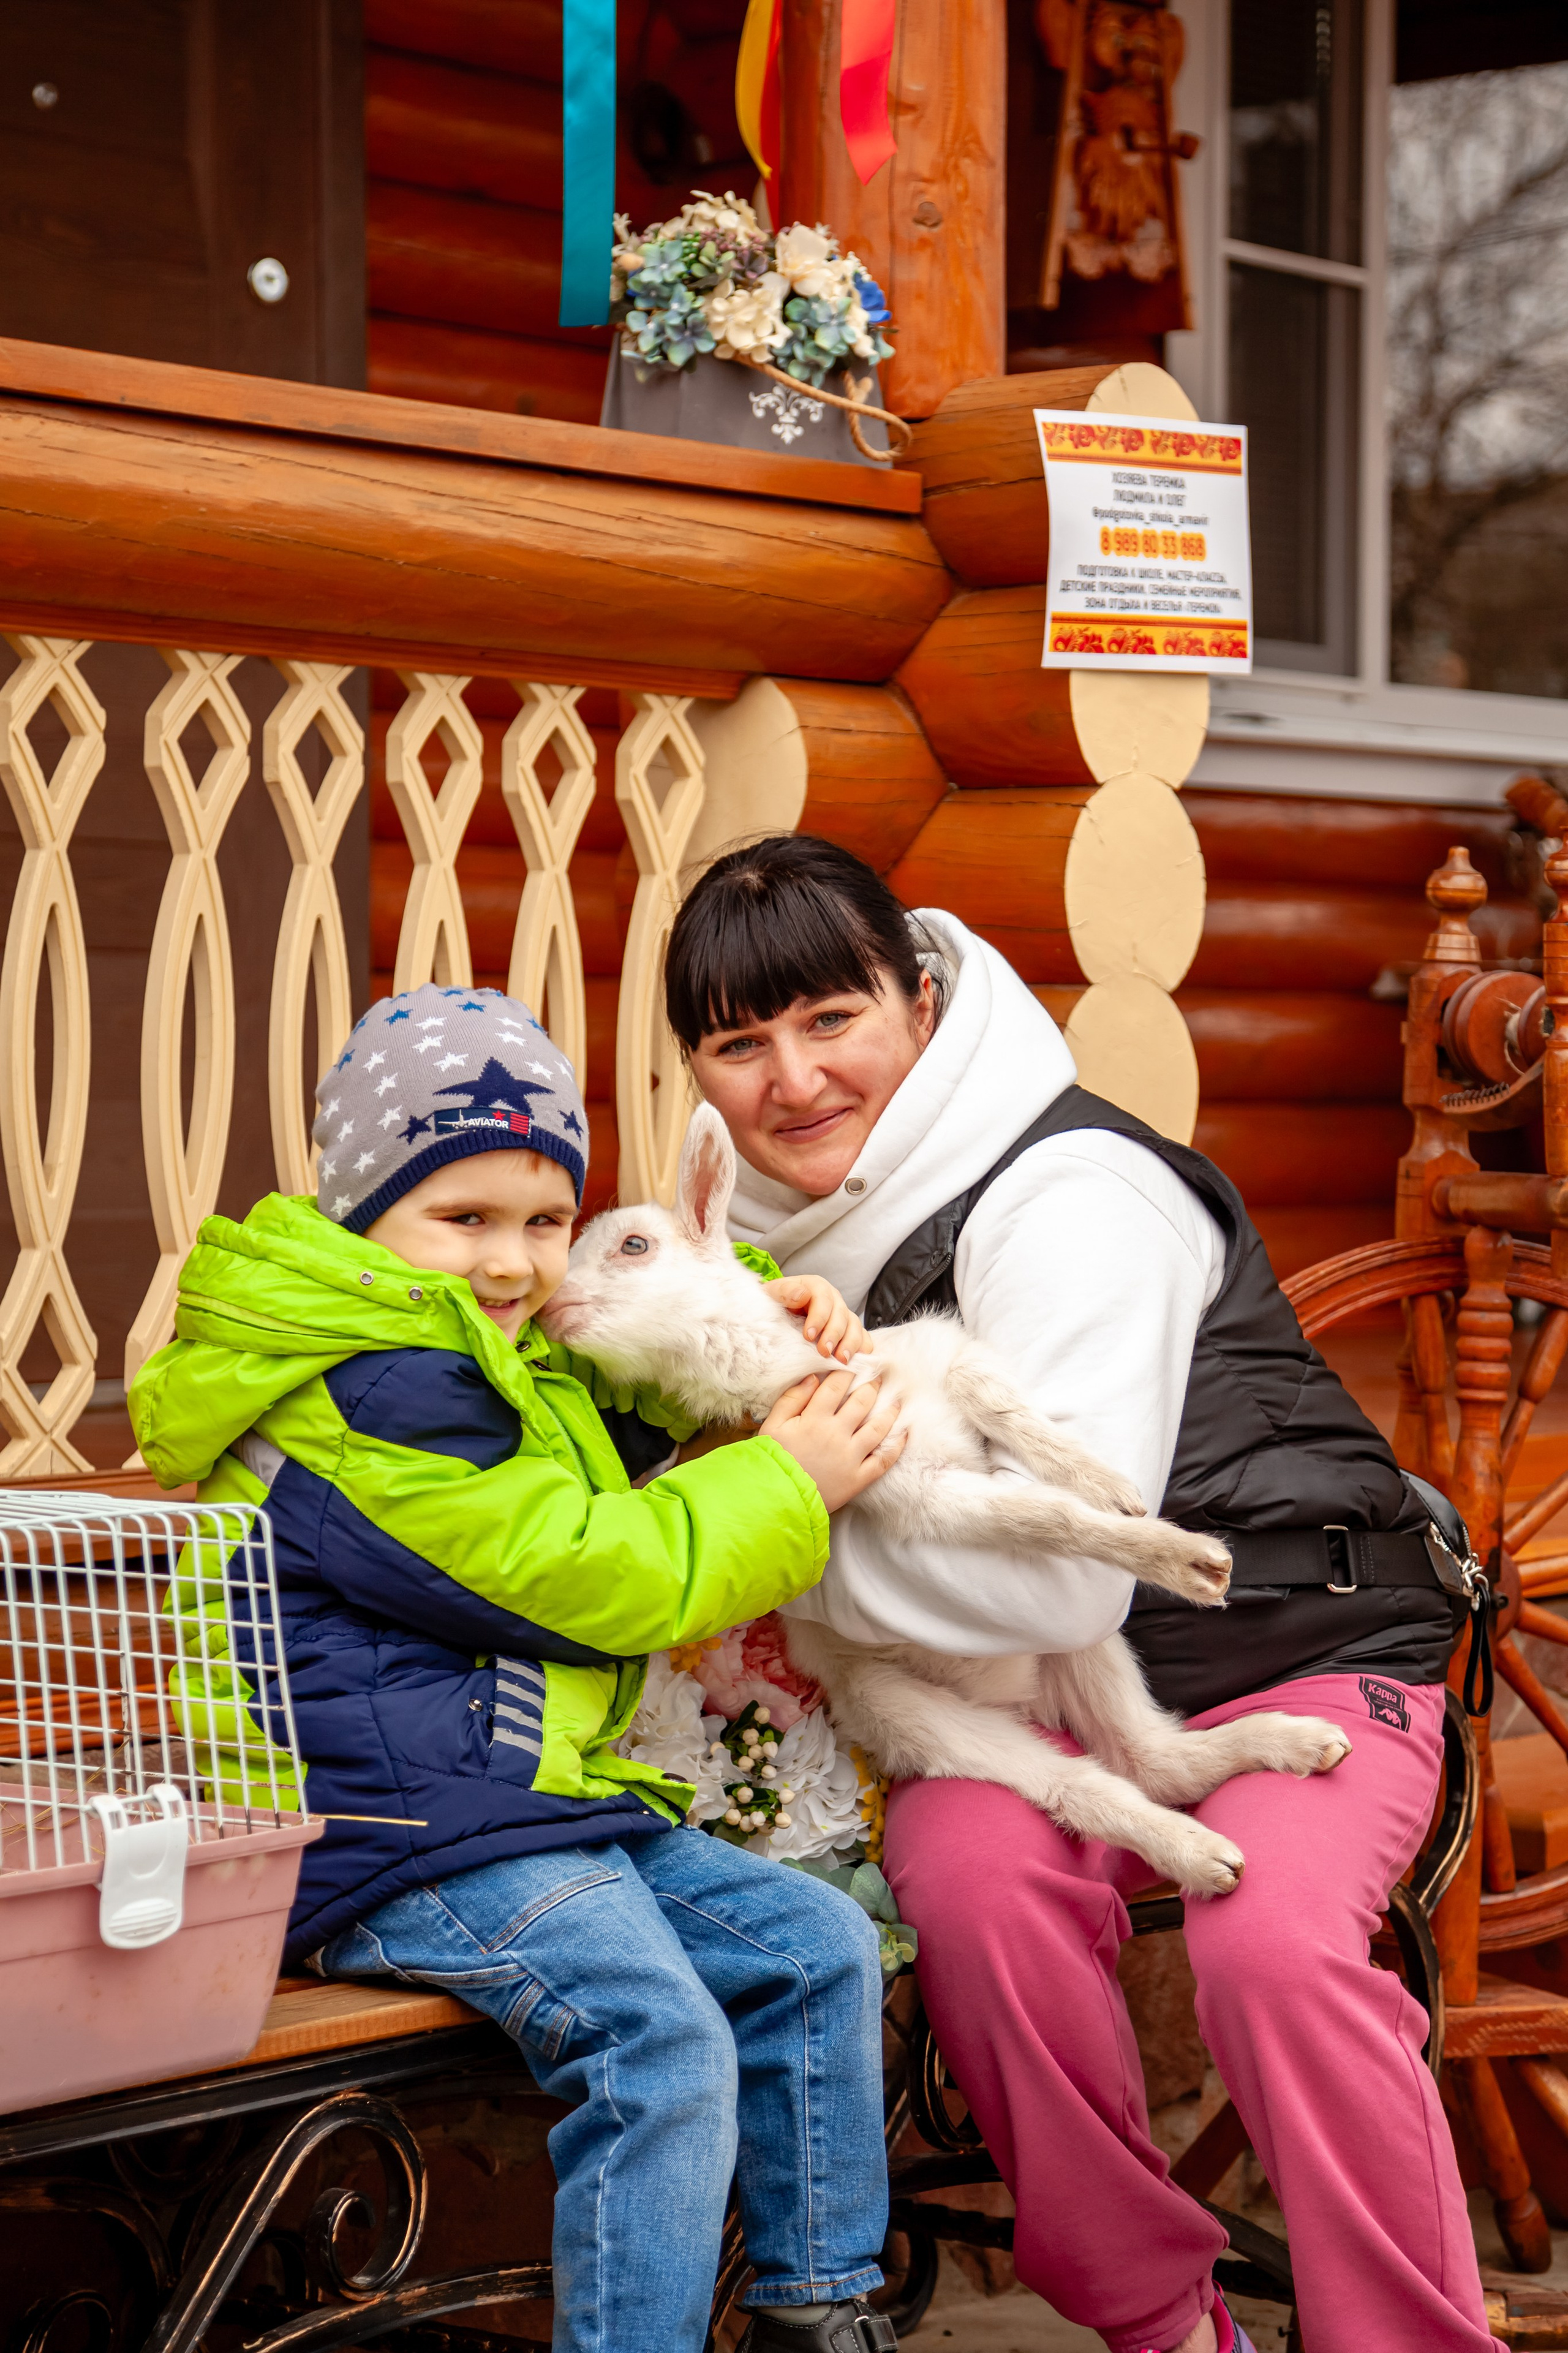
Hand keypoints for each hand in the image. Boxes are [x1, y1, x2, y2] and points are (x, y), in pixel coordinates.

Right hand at [760, 1370, 904, 1512]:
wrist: (775, 1501)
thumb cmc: (772, 1461)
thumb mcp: (772, 1426)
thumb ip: (792, 1399)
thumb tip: (813, 1377)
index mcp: (814, 1419)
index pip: (836, 1386)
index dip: (847, 1372)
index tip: (855, 1364)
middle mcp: (837, 1434)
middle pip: (862, 1402)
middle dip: (872, 1385)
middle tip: (879, 1377)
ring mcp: (851, 1457)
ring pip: (878, 1427)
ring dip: (890, 1411)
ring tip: (897, 1401)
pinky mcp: (859, 1478)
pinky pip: (884, 1460)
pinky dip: (896, 1446)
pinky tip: (904, 1434)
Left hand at [763, 1275, 867, 1363]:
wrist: (781, 1314)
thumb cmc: (777, 1305)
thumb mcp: (774, 1294)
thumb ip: (785, 1291)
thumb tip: (801, 1295)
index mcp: (816, 1287)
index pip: (823, 1299)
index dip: (819, 1317)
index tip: (808, 1336)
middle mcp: (833, 1299)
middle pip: (841, 1314)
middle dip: (834, 1334)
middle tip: (824, 1351)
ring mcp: (843, 1315)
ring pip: (855, 1326)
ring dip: (850, 1344)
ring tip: (841, 1360)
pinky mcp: (849, 1330)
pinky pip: (863, 1337)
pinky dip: (862, 1348)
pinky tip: (856, 1360)